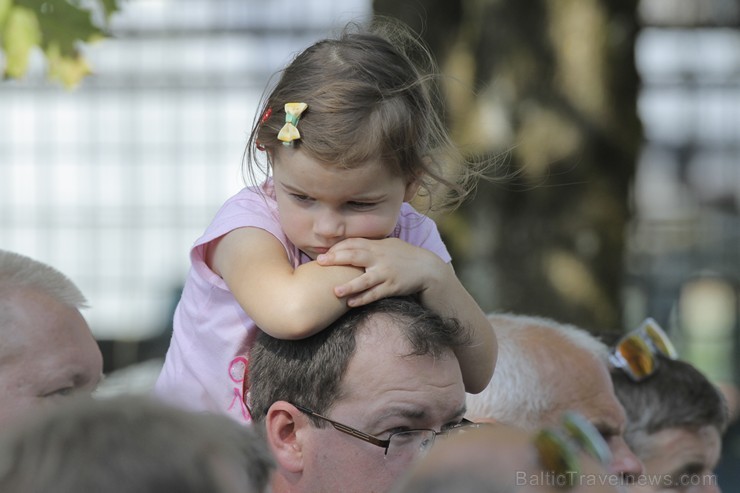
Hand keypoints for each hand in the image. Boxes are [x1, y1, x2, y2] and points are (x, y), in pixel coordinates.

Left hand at [316, 237, 443, 306]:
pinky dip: (363, 299)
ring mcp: (386, 273)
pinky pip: (375, 294)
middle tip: (320, 262)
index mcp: (377, 246)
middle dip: (336, 259)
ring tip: (335, 291)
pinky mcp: (392, 287)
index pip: (354, 243)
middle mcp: (380, 258)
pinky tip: (351, 303)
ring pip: (365, 280)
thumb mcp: (389, 245)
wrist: (428, 269)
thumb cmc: (406, 256)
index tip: (324, 253)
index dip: (338, 247)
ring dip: (349, 286)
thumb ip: (371, 246)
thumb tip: (350, 246)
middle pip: (355, 256)